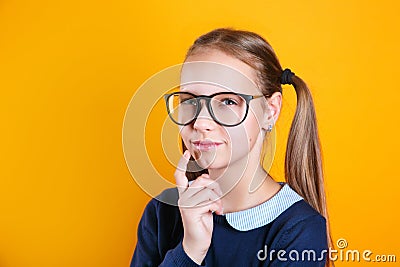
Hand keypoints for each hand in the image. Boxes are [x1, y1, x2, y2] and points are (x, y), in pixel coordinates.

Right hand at [175, 150, 223, 264]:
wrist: (198, 241)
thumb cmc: (202, 221)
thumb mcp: (204, 203)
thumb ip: (203, 190)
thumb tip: (205, 178)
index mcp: (184, 194)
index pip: (179, 175)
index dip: (182, 163)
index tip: (187, 153)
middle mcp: (182, 198)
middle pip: (201, 181)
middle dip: (214, 188)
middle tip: (217, 198)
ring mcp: (185, 205)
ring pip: (206, 191)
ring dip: (216, 199)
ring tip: (216, 207)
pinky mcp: (190, 212)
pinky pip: (207, 202)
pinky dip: (215, 207)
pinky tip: (215, 213)